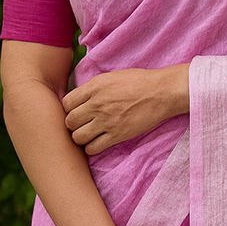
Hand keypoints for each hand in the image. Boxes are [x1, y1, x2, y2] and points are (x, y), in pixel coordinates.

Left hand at [62, 64, 188, 155]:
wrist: (161, 92)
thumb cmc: (138, 82)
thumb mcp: (111, 76)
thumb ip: (93, 87)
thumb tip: (78, 97)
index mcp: (94, 87)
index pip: (66, 103)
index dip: (69, 109)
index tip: (77, 111)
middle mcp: (97, 104)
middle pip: (69, 121)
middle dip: (73, 125)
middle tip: (82, 125)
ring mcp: (106, 121)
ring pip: (78, 137)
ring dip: (81, 138)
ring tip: (88, 135)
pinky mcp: (117, 135)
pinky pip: (93, 148)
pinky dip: (92, 148)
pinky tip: (97, 143)